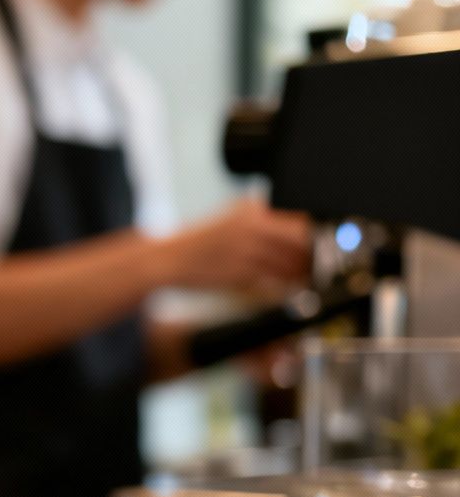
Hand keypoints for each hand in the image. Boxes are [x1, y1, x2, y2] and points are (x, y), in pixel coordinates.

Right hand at [159, 199, 311, 298]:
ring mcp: (246, 253)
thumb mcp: (232, 217)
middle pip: (300, 242)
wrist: (169, 260)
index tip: (326, 241)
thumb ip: (263, 217)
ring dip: (303, 271)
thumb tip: (300, 223)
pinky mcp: (240, 276)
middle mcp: (251, 229)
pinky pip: (273, 281)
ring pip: (289, 264)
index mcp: (251, 212)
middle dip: (314, 254)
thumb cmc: (200, 241)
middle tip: (322, 261)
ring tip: (308, 274)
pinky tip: (291, 285)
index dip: (316, 233)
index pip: (299, 220)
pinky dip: (286, 284)